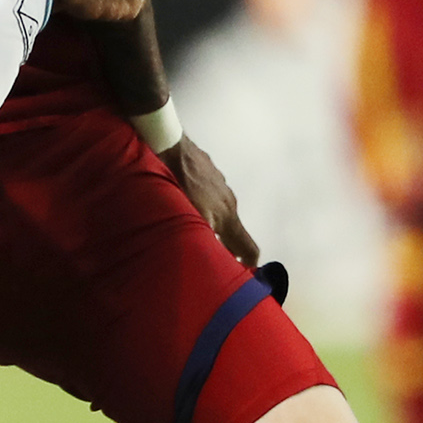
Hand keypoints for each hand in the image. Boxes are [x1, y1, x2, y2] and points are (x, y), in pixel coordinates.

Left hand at [164, 134, 257, 266]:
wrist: (173, 149)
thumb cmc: (182, 186)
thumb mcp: (195, 218)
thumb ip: (208, 238)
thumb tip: (220, 257)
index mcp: (228, 217)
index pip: (248, 246)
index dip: (250, 262)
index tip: (245, 274)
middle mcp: (229, 202)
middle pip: (233, 230)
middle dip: (227, 246)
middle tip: (212, 256)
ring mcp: (220, 185)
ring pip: (220, 211)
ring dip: (212, 223)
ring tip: (193, 228)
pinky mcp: (208, 172)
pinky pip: (209, 194)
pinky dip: (202, 204)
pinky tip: (186, 203)